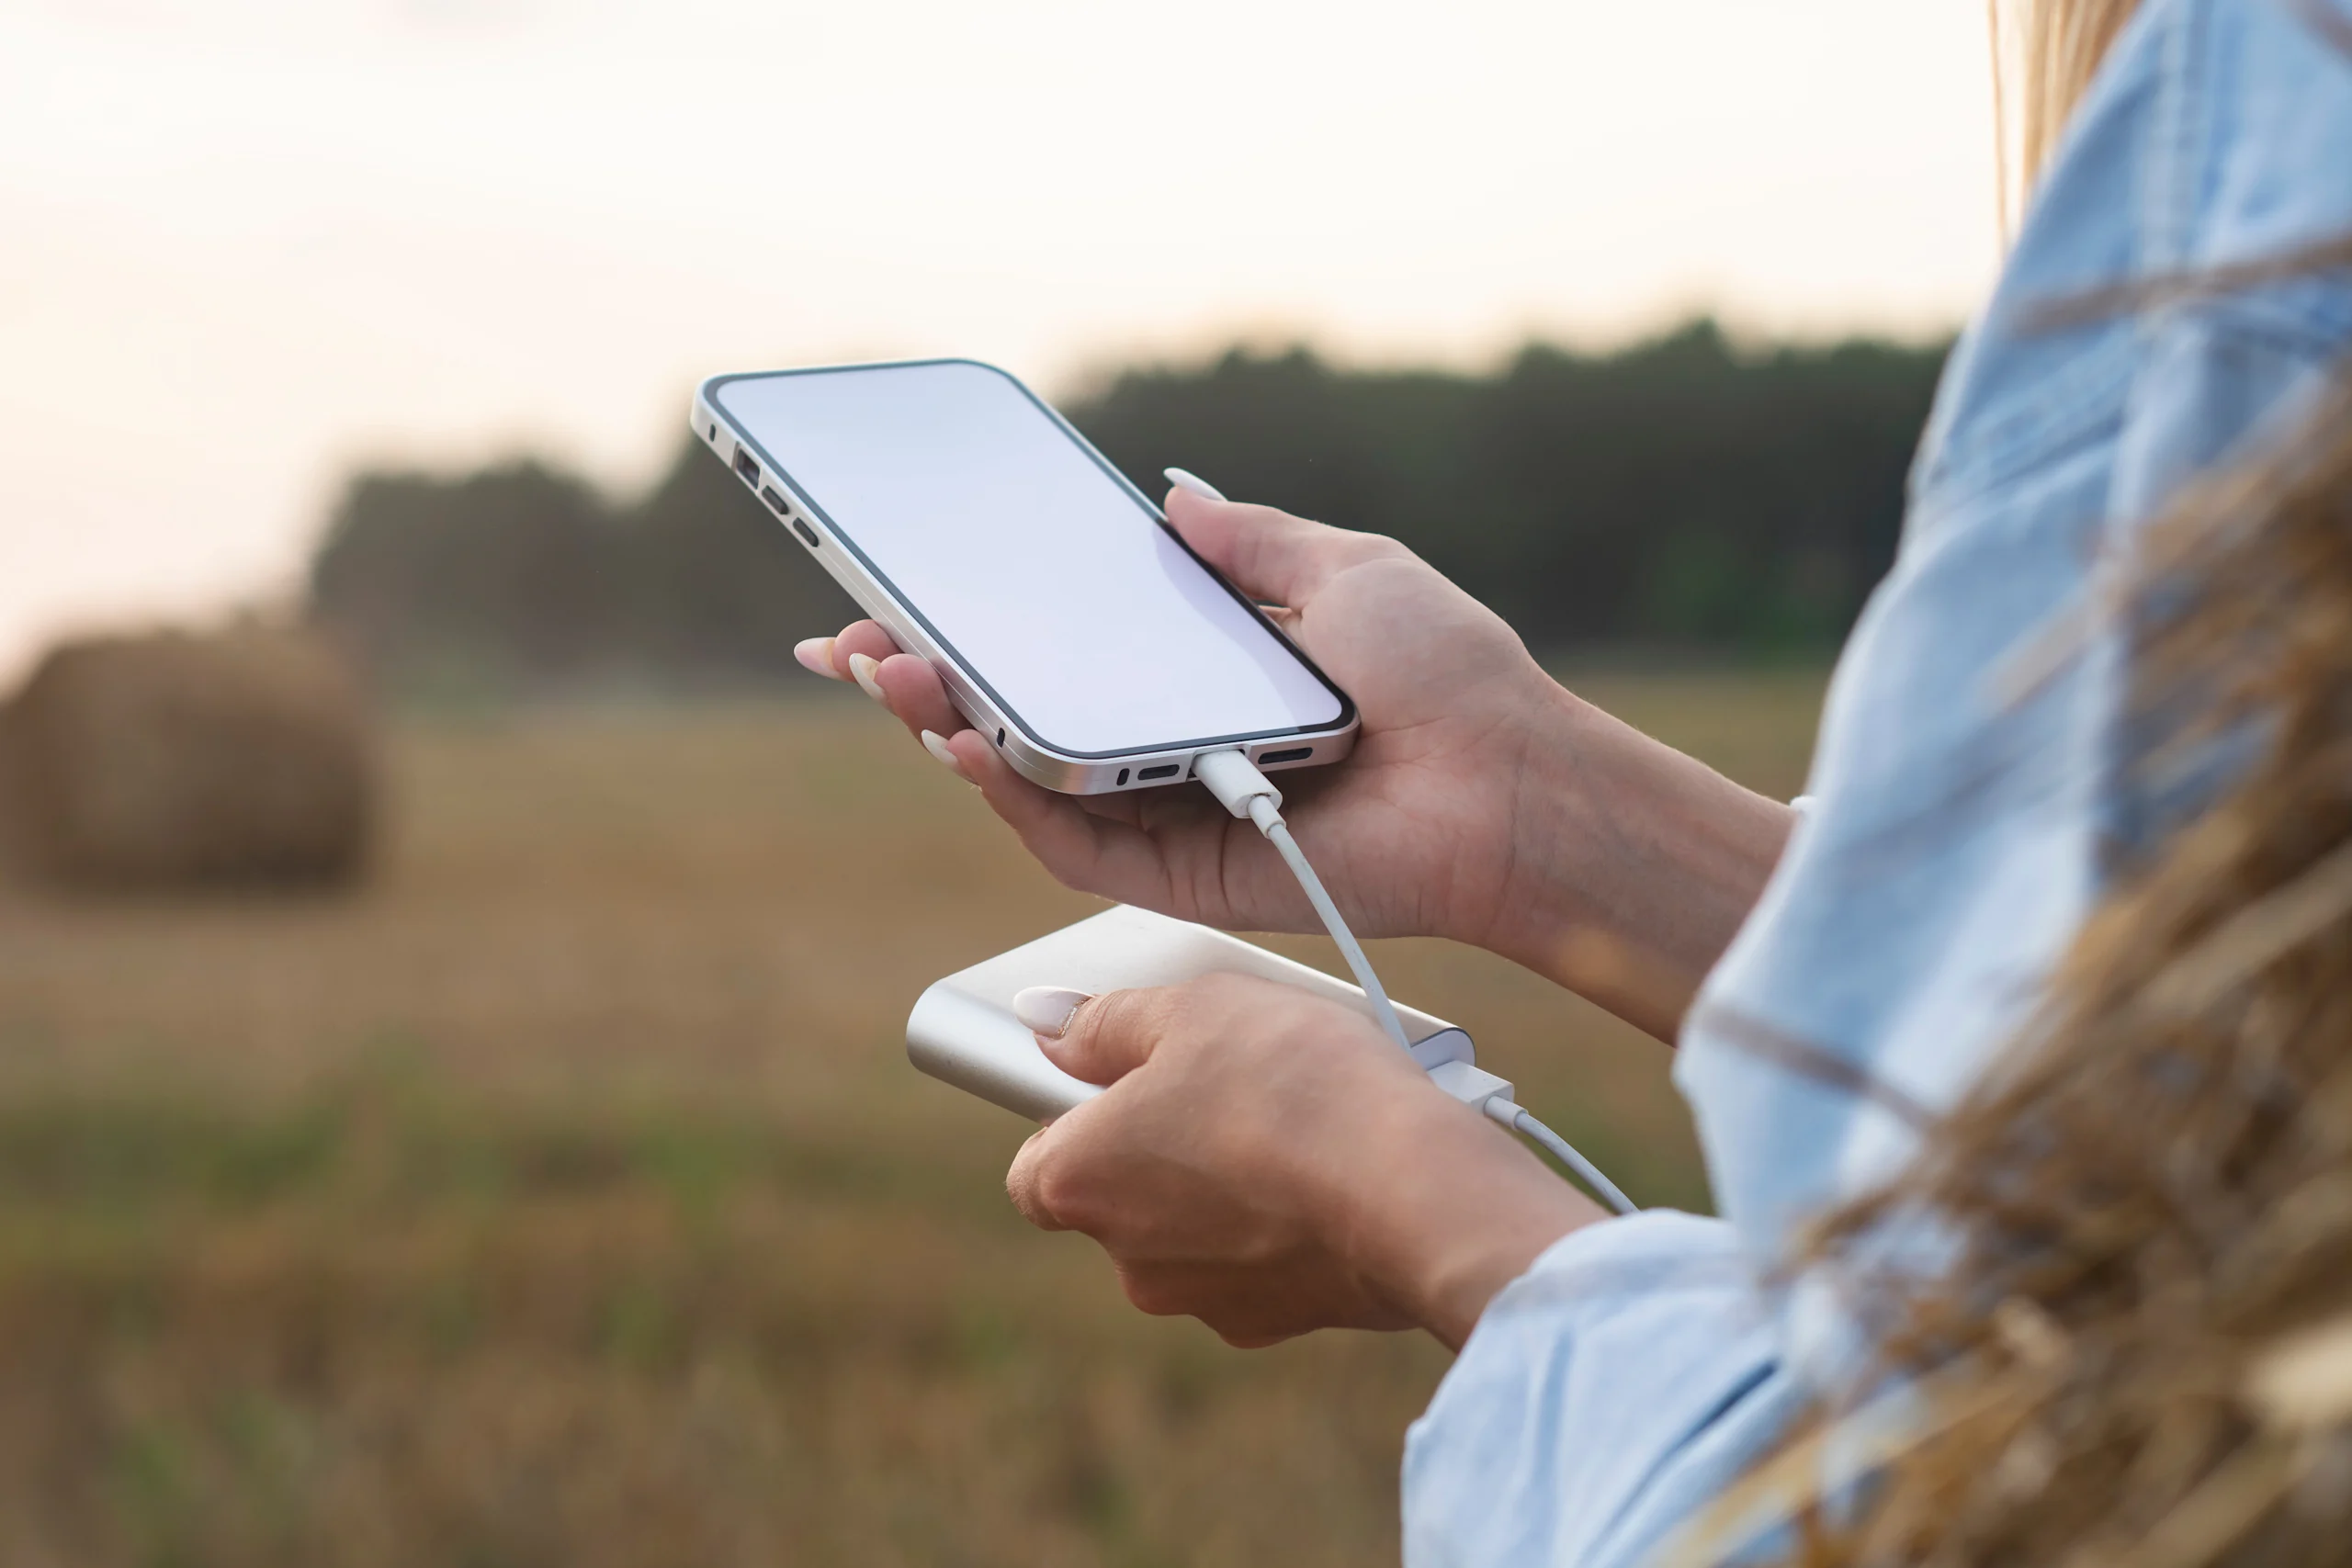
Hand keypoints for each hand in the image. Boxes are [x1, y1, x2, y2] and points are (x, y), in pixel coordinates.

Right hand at [802, 486, 1793, 1038]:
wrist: (1510, 779)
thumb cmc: (1449, 674)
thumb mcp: (1342, 568)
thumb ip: (1249, 542)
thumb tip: (1171, 501)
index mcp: (1196, 673)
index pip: (1054, 647)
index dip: (967, 622)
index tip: (890, 589)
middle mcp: (1165, 746)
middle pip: (1015, 716)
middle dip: (921, 677)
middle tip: (853, 640)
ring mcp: (1165, 813)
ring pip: (1023, 782)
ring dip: (943, 727)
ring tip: (895, 676)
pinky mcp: (1181, 875)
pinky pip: (1070, 844)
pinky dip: (1009, 796)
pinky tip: (970, 741)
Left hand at [1003, 974, 1599, 1348]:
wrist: (1416, 1193)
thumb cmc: (1294, 1087)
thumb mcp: (1194, 1009)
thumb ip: (1110, 1021)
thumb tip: (1053, 1024)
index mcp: (1075, 1181)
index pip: (1039, 1156)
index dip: (1081, 1108)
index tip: (1133, 1073)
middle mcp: (1125, 1258)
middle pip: (1124, 1189)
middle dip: (1168, 1141)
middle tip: (1231, 1079)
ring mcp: (1201, 1299)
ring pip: (1198, 1226)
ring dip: (1231, 1180)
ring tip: (1299, 1117)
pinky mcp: (1275, 1322)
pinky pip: (1263, 1258)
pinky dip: (1285, 1220)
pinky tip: (1334, 1171)